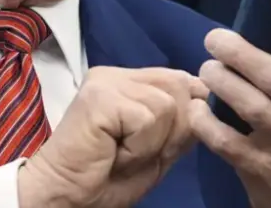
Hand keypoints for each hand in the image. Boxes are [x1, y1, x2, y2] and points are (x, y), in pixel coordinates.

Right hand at [18, 66, 208, 207]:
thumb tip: (205, 95)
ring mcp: (106, 82)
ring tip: (122, 153)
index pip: (180, 79)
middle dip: (171, 131)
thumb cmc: (107, 178)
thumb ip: (180, 121)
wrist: (65, 196)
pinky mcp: (100, 97)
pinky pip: (148, 119)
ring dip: (152, 143)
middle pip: (179, 88)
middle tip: (134, 152)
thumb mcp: (157, 148)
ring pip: (166, 105)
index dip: (183, 115)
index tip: (155, 145)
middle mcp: (116, 74)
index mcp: (128, 81)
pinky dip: (139, 148)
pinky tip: (114, 154)